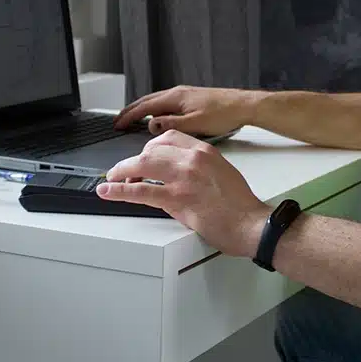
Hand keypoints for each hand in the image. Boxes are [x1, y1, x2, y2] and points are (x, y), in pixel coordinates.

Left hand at [97, 130, 268, 256]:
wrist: (252, 224)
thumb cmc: (240, 205)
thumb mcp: (222, 174)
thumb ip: (198, 170)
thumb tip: (175, 177)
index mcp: (205, 152)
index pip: (169, 137)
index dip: (150, 147)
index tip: (144, 156)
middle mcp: (193, 159)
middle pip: (151, 149)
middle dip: (133, 160)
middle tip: (125, 171)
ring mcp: (184, 178)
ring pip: (141, 165)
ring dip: (121, 172)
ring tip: (112, 179)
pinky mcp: (177, 199)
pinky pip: (140, 191)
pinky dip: (119, 190)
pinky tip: (108, 191)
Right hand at [113, 85, 263, 137]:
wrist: (243, 105)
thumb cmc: (223, 114)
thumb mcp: (195, 124)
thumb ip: (171, 125)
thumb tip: (151, 125)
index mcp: (175, 98)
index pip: (145, 107)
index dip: (129, 116)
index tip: (117, 124)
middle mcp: (177, 93)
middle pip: (147, 101)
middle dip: (131, 111)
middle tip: (118, 121)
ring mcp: (184, 94)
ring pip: (156, 101)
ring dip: (142, 109)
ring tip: (132, 119)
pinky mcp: (191, 98)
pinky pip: (166, 102)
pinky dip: (154, 109)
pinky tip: (157, 117)